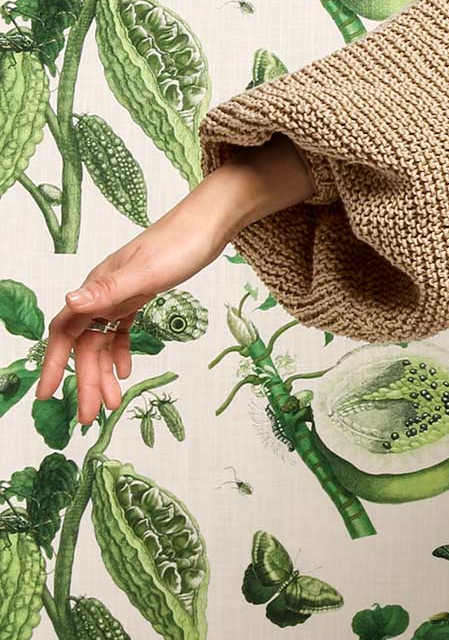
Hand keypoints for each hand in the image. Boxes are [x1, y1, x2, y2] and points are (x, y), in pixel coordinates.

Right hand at [36, 133, 316, 424]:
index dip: (54, 363)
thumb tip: (69, 303)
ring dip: (106, 373)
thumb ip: (108, 290)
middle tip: (91, 418)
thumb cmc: (182, 243)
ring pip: (105, 340)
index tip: (47, 395)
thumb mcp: (147, 272)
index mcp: (99, 287)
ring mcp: (122, 292)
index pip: (65, 331)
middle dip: (86, 381)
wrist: (211, 221)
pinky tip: (129, 370)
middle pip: (87, 344)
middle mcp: (104, 291)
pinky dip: (122, 351)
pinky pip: (123, 328)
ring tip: (114, 404)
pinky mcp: (142, 292)